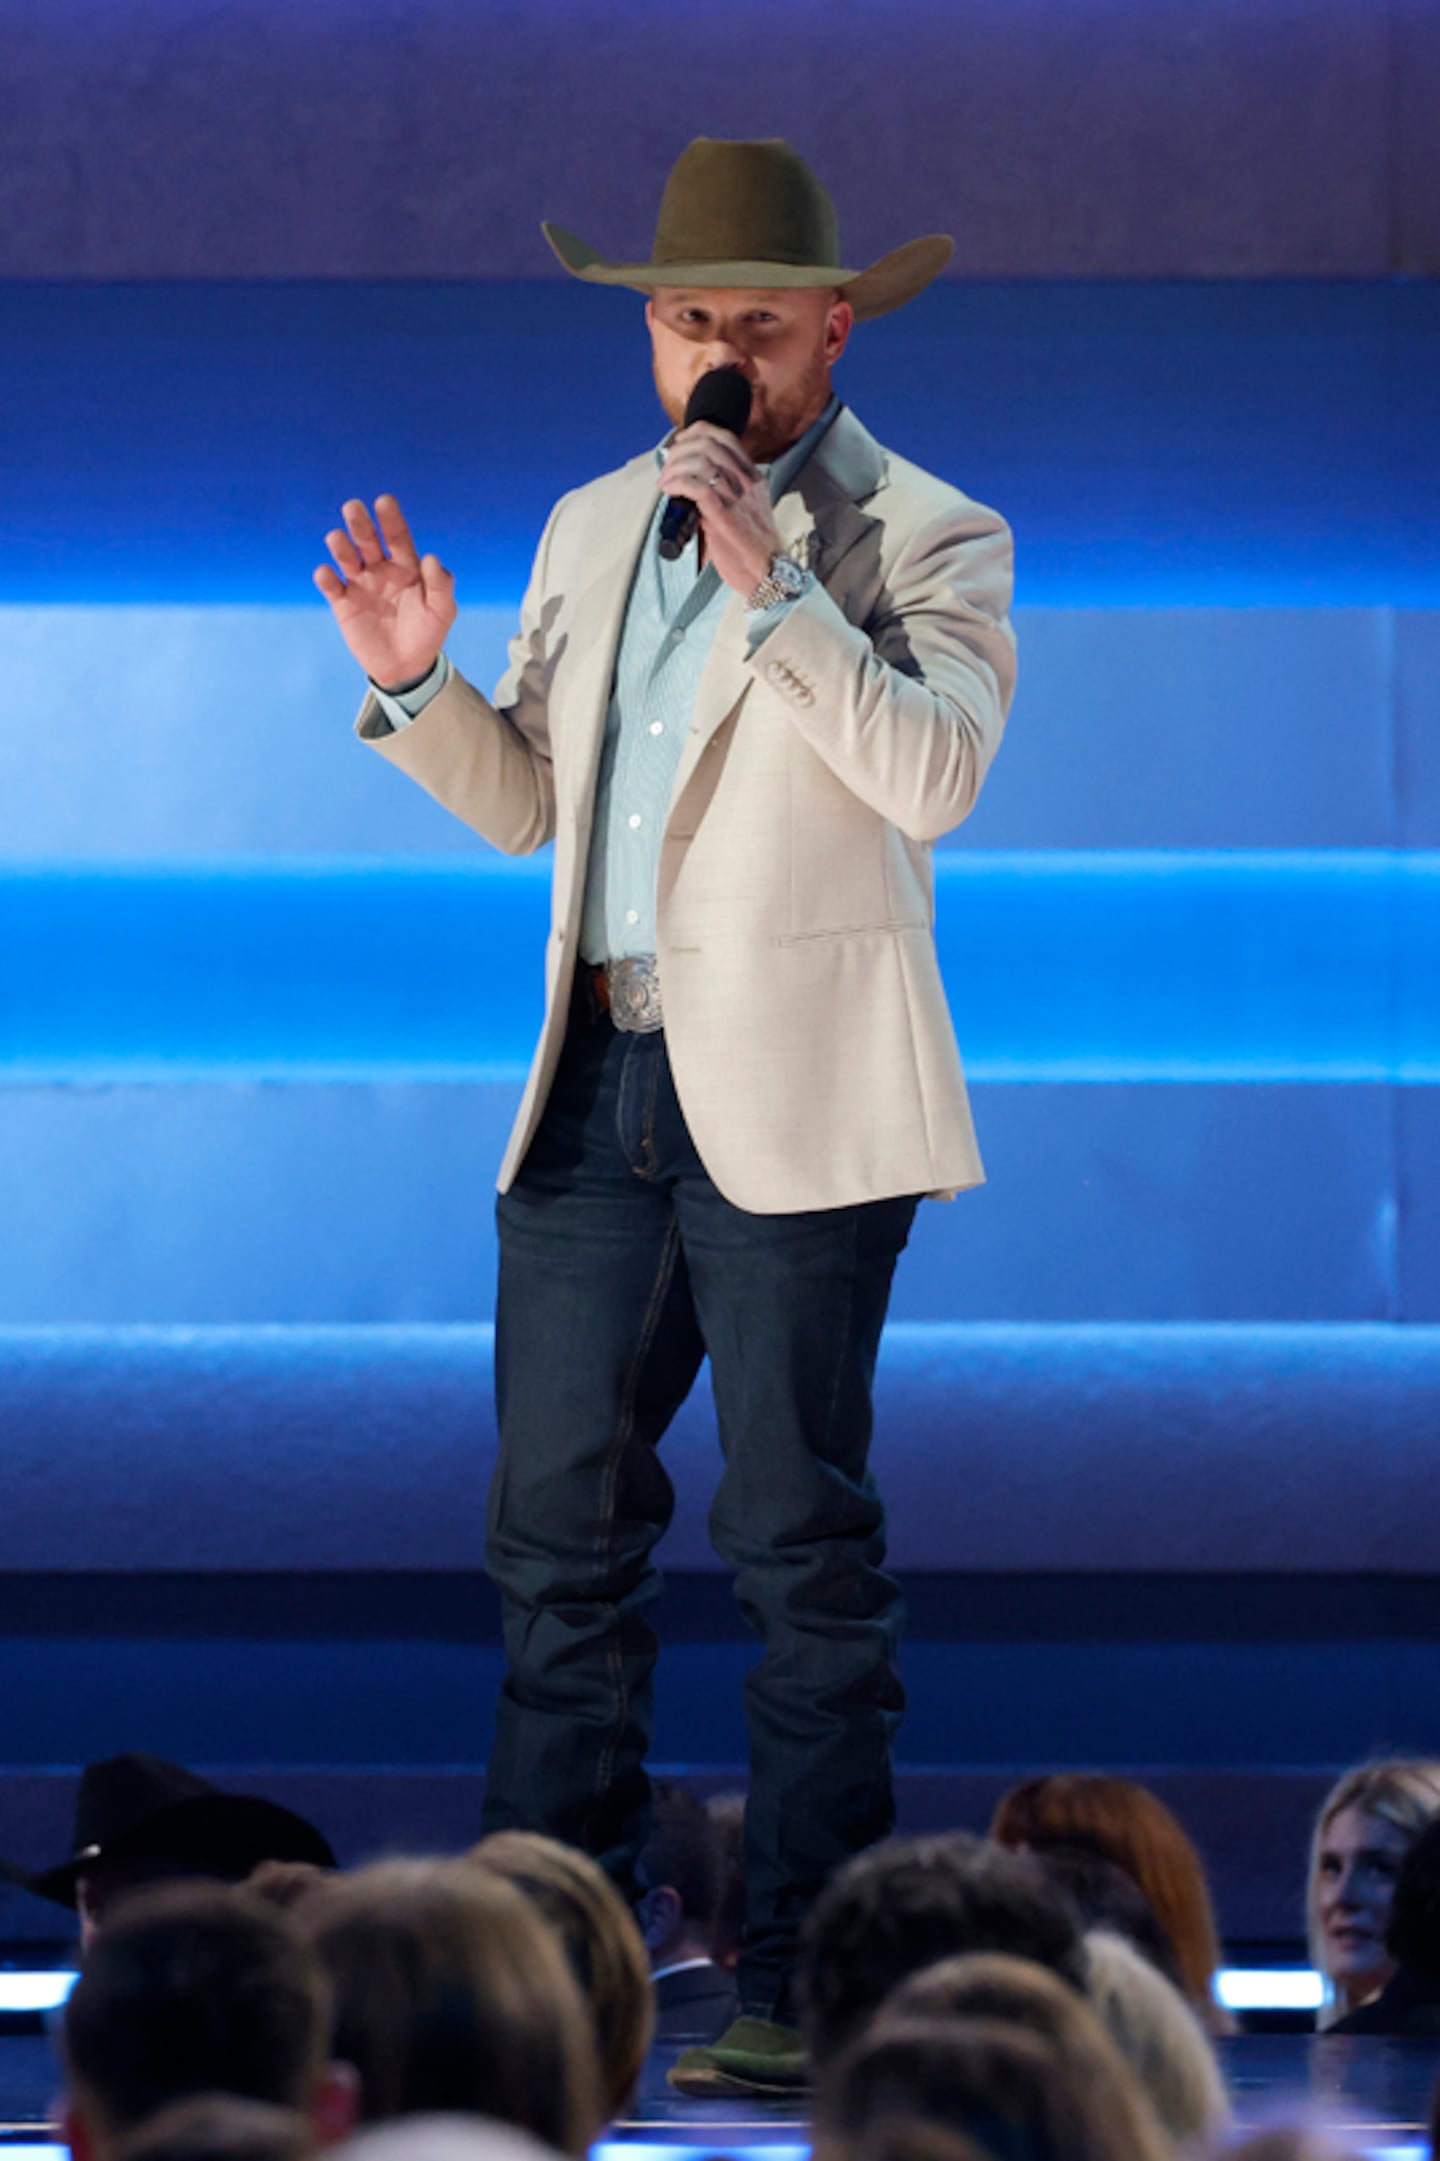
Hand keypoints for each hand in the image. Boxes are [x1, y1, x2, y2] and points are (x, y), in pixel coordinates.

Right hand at [314, 496, 456, 687]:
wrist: (407, 666)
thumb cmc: (427, 634)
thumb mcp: (442, 611)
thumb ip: (440, 585)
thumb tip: (431, 558)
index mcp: (406, 565)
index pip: (397, 536)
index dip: (391, 519)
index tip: (384, 501)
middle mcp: (380, 569)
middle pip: (367, 540)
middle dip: (360, 523)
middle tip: (352, 507)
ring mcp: (360, 584)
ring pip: (346, 557)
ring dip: (340, 545)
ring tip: (336, 538)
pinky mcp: (343, 603)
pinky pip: (331, 585)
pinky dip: (325, 577)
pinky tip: (327, 574)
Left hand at [657, 423, 780, 597]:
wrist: (766, 573)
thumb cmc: (749, 547)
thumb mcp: (744, 510)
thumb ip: (726, 493)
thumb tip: (692, 485)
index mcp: (753, 478)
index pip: (725, 438)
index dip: (698, 432)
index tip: (681, 442)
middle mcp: (747, 482)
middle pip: (708, 445)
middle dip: (680, 450)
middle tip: (667, 466)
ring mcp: (737, 497)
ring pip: (700, 462)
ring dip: (674, 467)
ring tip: (665, 481)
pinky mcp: (724, 515)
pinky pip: (696, 486)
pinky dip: (676, 483)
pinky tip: (668, 490)